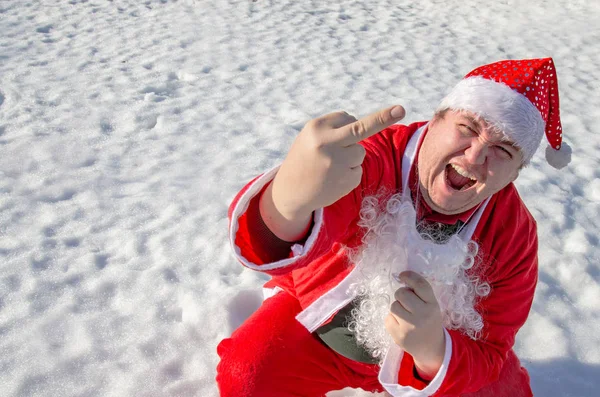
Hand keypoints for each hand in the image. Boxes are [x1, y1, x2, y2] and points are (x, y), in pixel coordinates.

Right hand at [261, 105, 404, 240]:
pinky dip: (349, 172)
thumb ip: (333, 129)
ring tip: (330, 166)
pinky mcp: (346, 180)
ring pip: (360, 152)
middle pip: (361, 129)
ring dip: (351, 156)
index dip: (345, 124)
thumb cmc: (303, 158)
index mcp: (315, 129)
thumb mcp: (309, 137)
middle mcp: (327, 144)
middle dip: (383, 118)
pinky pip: (358, 170)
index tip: (364, 117)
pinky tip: (332, 178)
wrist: (291, 192)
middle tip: (401, 109)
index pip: (345, 117)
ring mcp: (338, 163)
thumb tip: (368, 124)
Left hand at [385, 271, 444, 378]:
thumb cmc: (429, 322)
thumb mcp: (431, 306)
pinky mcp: (398, 336)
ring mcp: (410, 327)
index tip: (402, 275)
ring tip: (405, 315)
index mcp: (433, 305)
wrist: (431, 348)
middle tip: (406, 301)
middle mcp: (422, 315)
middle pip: (401, 293)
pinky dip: (392, 320)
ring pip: (394, 305)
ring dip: (397, 307)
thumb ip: (420, 294)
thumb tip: (402, 277)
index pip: (420, 285)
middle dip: (401, 294)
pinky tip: (401, 325)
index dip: (410, 276)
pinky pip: (388, 318)